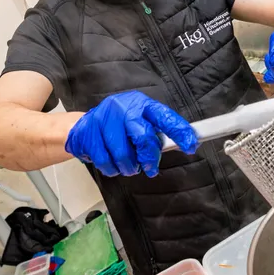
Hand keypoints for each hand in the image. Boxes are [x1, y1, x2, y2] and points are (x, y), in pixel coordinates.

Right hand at [65, 91, 196, 176]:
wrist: (82, 126)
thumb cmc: (118, 126)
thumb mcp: (139, 122)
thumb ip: (154, 132)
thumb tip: (177, 145)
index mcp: (141, 104)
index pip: (164, 116)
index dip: (179, 131)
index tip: (191, 146)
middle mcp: (123, 108)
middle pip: (143, 137)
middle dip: (149, 158)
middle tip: (150, 168)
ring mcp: (104, 120)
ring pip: (124, 155)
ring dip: (129, 168)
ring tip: (127, 165)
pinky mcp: (88, 134)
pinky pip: (106, 162)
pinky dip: (112, 170)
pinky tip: (112, 164)